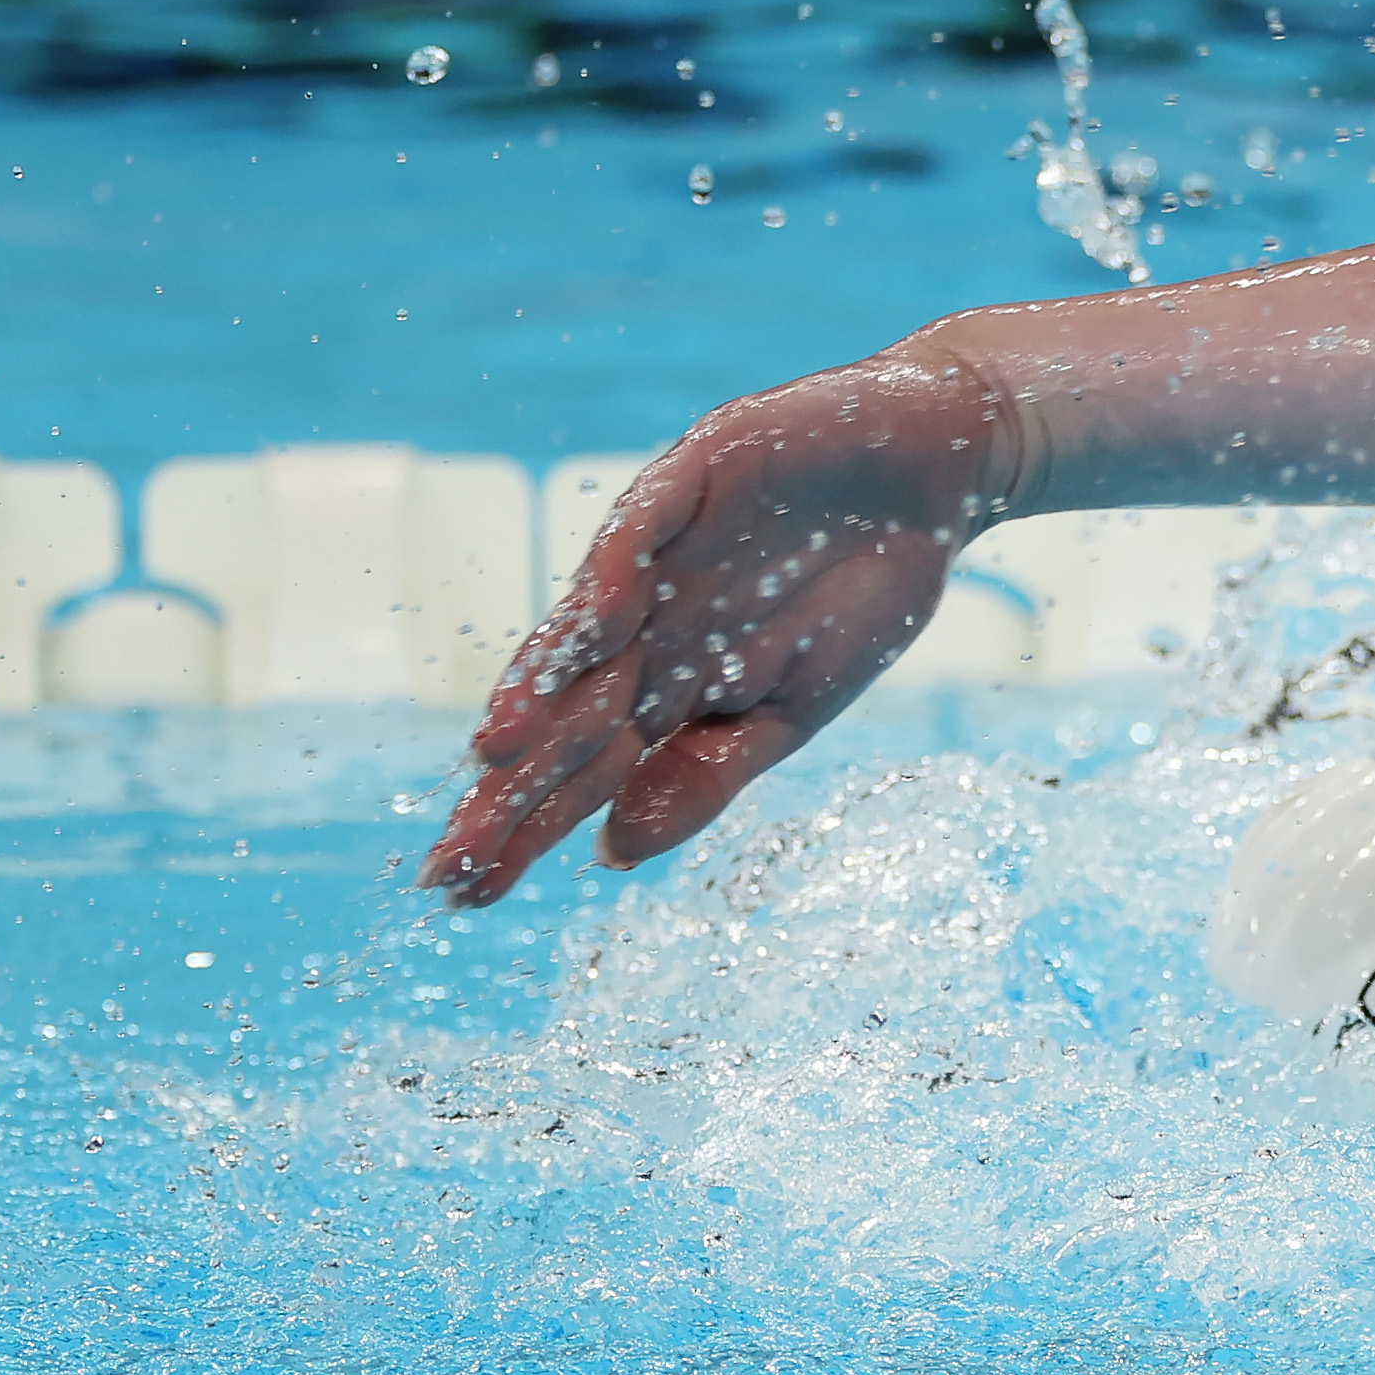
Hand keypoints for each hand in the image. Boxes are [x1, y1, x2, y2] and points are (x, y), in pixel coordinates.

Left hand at [425, 350, 992, 904]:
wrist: (929, 477)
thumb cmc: (865, 594)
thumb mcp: (792, 714)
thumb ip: (704, 776)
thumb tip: (610, 854)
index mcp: (669, 690)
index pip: (579, 773)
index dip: (523, 830)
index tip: (465, 897)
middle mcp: (644, 629)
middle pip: (561, 720)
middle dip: (506, 792)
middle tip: (445, 865)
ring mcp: (658, 558)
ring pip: (580, 634)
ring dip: (537, 690)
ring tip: (494, 754)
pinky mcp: (687, 481)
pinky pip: (637, 534)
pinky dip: (613, 581)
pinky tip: (590, 634)